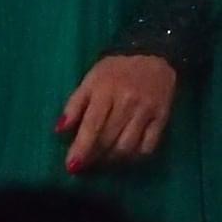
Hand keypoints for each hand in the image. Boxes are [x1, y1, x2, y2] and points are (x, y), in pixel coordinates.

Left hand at [58, 54, 176, 172]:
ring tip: (103, 160)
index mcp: (106, 90)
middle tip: (86, 164)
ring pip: (127, 147)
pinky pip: (148, 147)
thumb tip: (59, 130)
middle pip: (108, 139)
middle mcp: (128, 102)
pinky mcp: (162, 118)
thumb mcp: (90, 80)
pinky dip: (135, 157)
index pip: (92, 125)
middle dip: (94, 157)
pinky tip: (126, 156)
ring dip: (112, 160)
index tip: (72, 166)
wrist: (153, 55)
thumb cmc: (115, 70)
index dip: (81, 149)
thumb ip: (74, 105)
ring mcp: (147, 111)